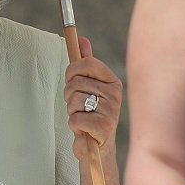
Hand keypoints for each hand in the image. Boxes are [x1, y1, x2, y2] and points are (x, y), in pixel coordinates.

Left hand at [64, 37, 122, 160]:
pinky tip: (83, 129)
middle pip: (75, 83)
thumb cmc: (91, 113)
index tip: (73, 81)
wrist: (98, 145)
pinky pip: (75, 119)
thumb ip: (85, 63)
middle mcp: (115, 94)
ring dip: (71, 110)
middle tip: (78, 105)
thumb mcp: (89, 86)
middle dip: (69, 95)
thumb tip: (81, 39)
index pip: (86, 63)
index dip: (72, 72)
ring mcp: (111, 111)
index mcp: (112, 81)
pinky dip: (74, 125)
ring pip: (74, 100)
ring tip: (82, 116)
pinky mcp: (103, 127)